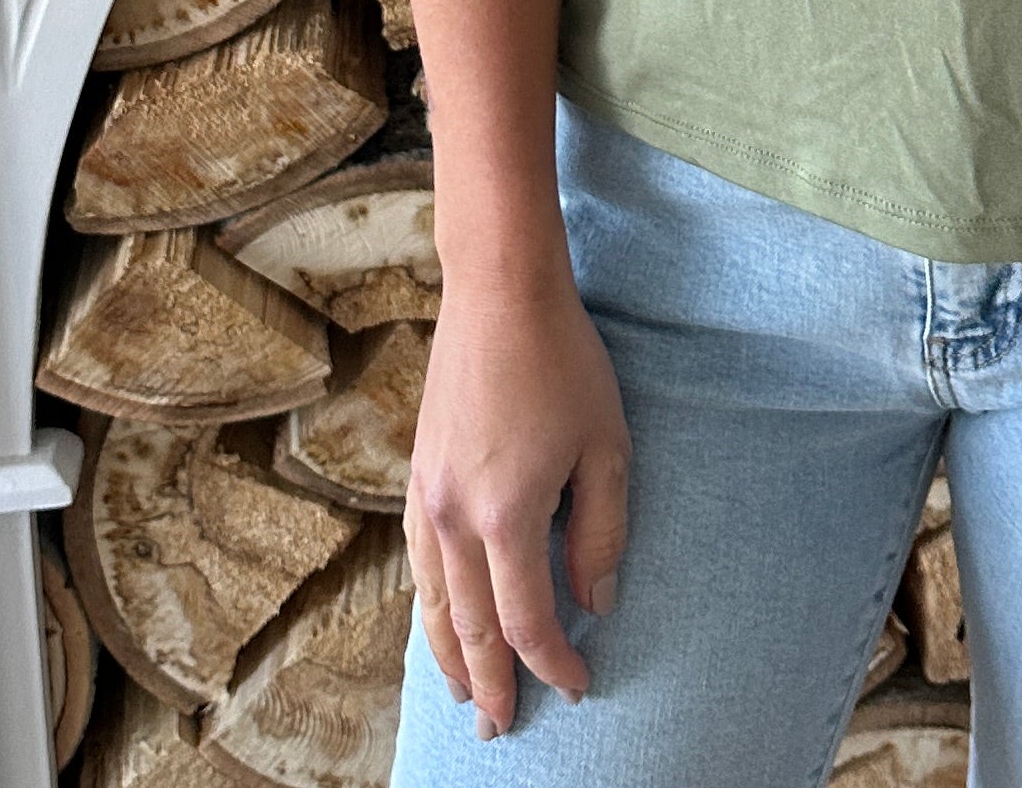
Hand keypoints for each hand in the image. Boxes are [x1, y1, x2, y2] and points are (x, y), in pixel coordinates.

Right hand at [403, 267, 631, 739]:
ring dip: (449, 656)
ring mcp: (428, 496)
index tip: (579, 685)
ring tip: (463, 695)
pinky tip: (437, 618)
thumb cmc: (563, 361)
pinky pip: (417, 561)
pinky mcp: (418, 473)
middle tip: (500, 729)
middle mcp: (455, 518)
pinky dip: (426, 605)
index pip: (528, 621)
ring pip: (432, 602)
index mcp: (507, 517)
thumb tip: (596, 602)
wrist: (499, 291)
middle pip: (472, 628)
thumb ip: (601, 533)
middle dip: (489, 684)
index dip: (555, 663)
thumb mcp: (605, 446)